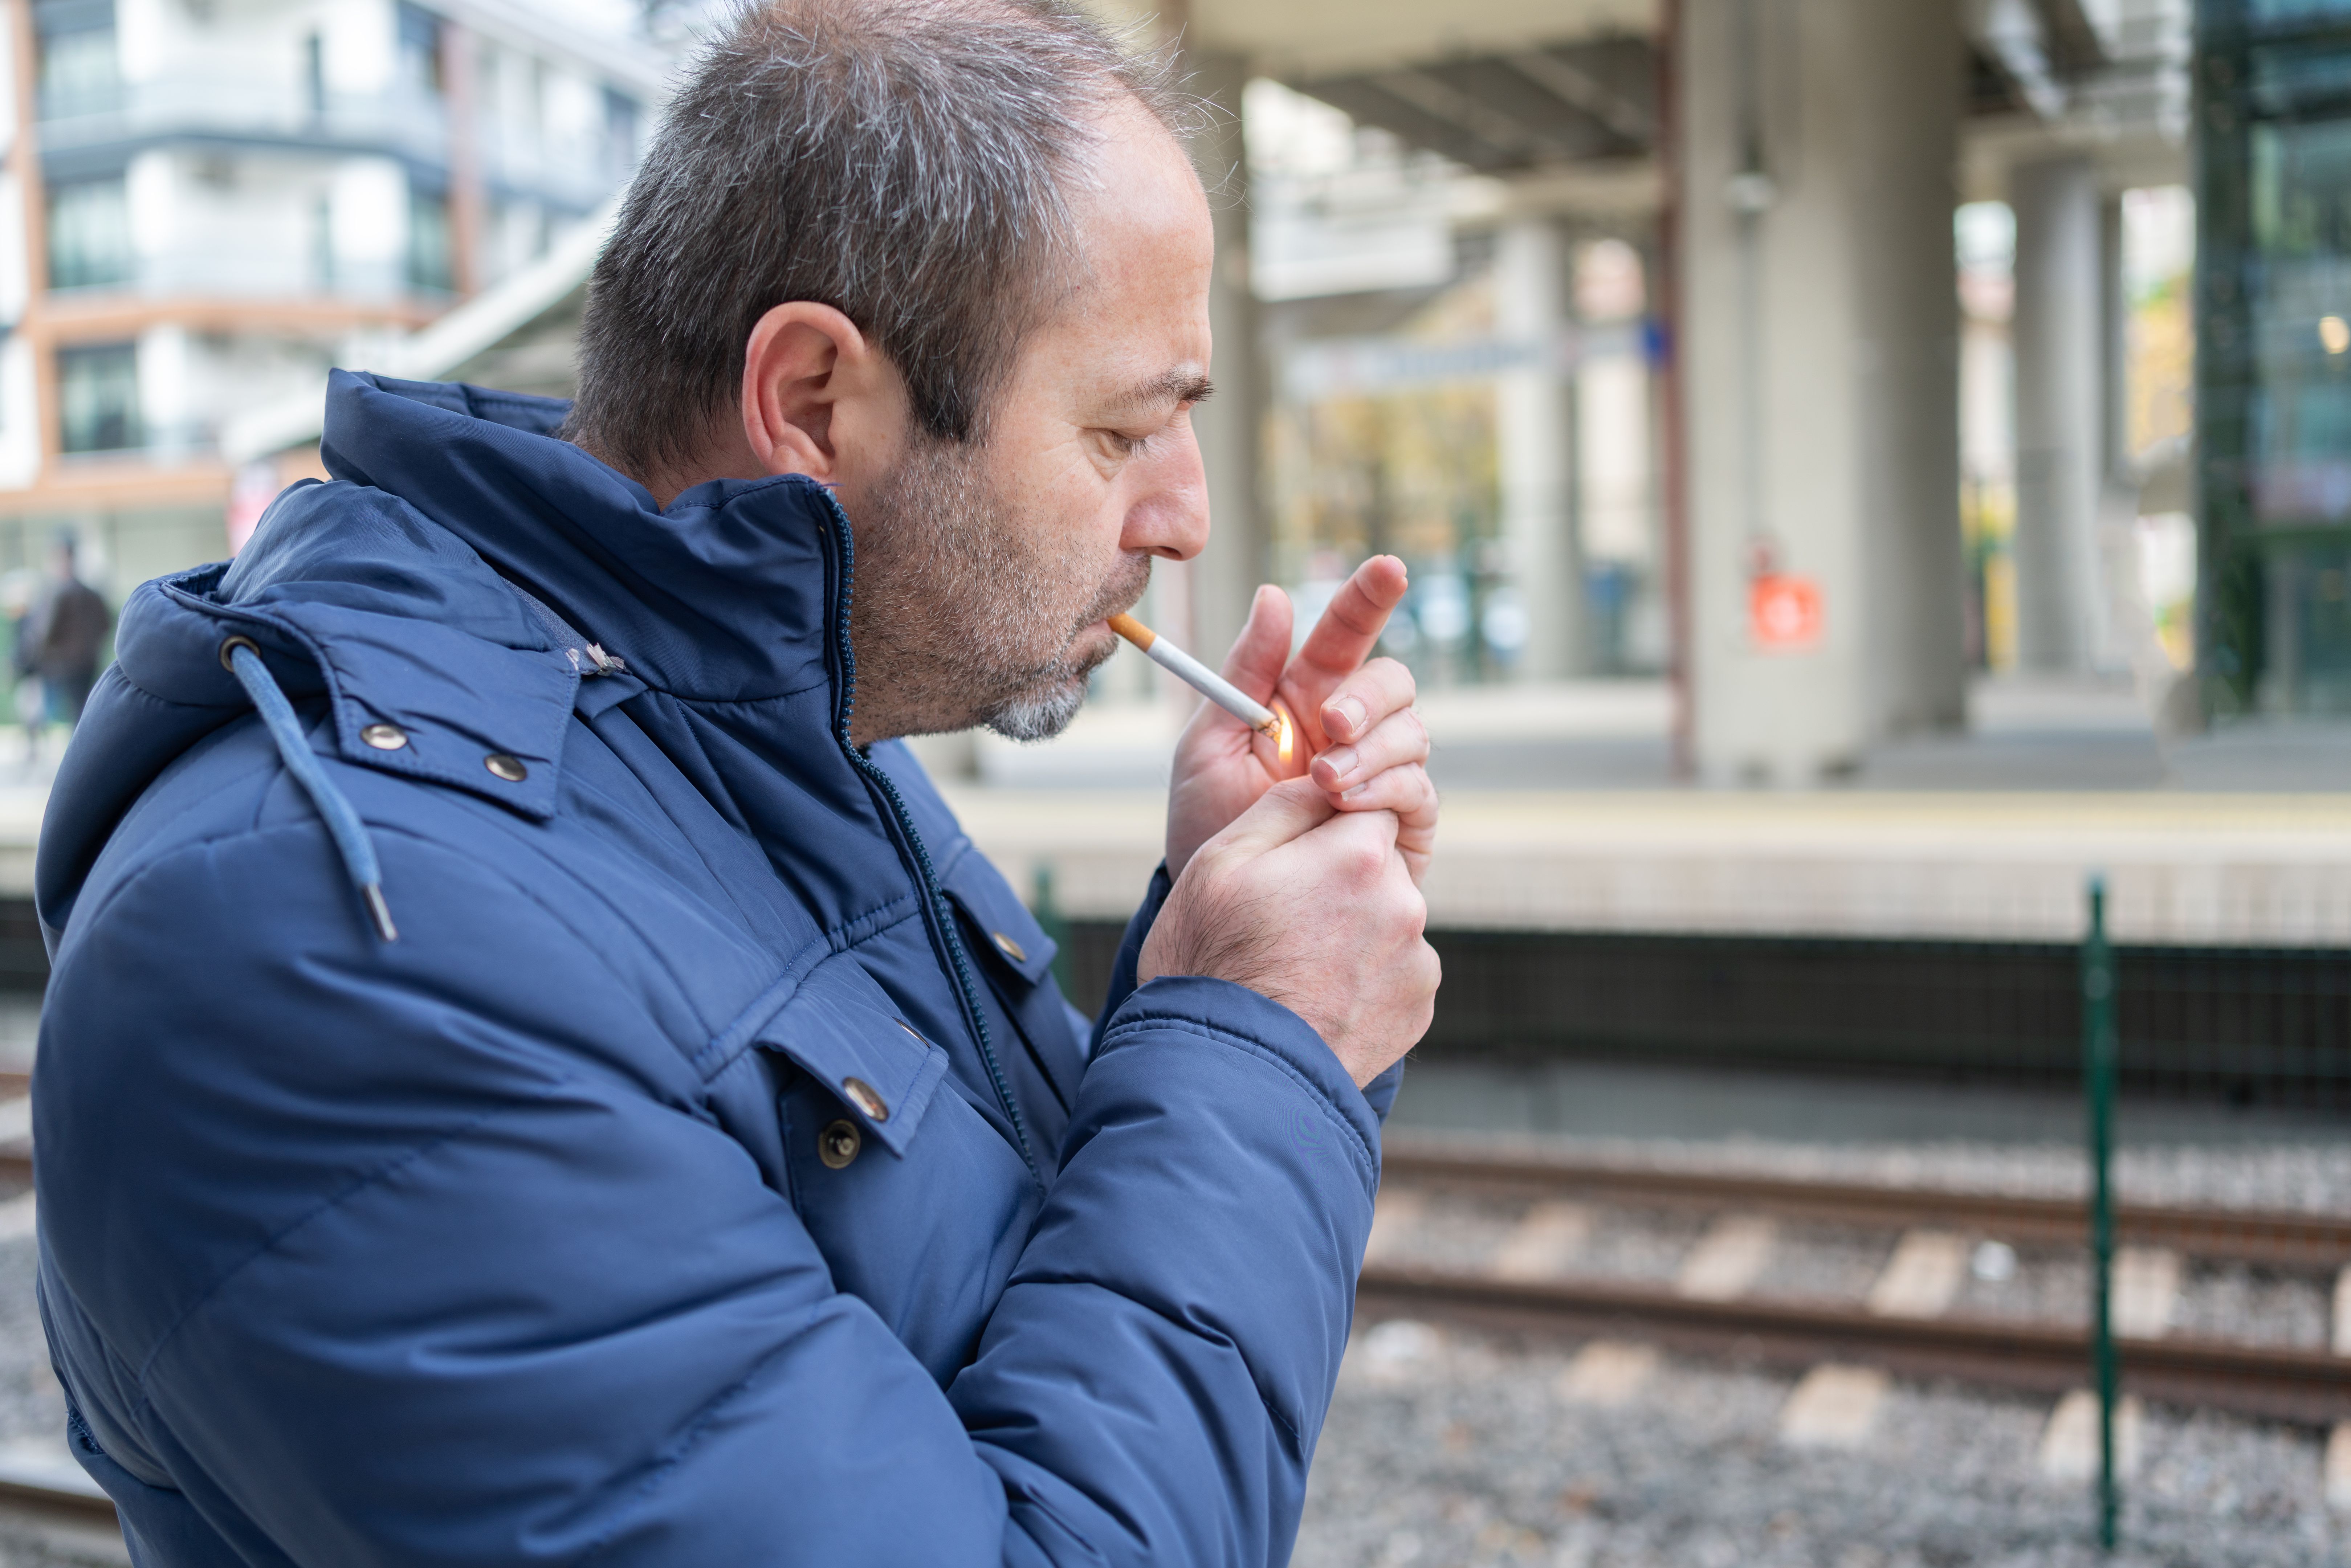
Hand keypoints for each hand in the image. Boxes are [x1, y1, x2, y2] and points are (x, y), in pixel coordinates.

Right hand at [1141, 779, 1438, 1085]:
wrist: (1231, 1079)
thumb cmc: (1211, 962)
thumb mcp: (1220, 862)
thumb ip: (1283, 806)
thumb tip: (1327, 779)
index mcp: (1359, 855)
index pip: (1364, 805)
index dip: (1325, 828)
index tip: (1293, 860)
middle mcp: (1404, 904)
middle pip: (1378, 864)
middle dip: (1338, 879)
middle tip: (1281, 920)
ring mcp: (1417, 961)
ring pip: (1387, 918)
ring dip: (1352, 930)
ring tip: (1294, 968)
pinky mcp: (1418, 1008)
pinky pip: (1394, 970)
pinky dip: (1362, 978)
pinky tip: (1316, 998)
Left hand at [1163, 557, 1436, 884]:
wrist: (1224, 905)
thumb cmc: (1209, 822)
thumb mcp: (1208, 744)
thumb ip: (1244, 673)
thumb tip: (1274, 596)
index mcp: (1304, 697)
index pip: (1347, 634)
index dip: (1369, 597)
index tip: (1388, 568)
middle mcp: (1352, 729)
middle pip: (1393, 682)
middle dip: (1368, 696)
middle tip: (1331, 724)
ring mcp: (1381, 774)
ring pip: (1412, 733)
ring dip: (1371, 749)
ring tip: (1323, 781)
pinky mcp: (1402, 823)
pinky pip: (1417, 790)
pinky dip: (1387, 789)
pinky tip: (1348, 805)